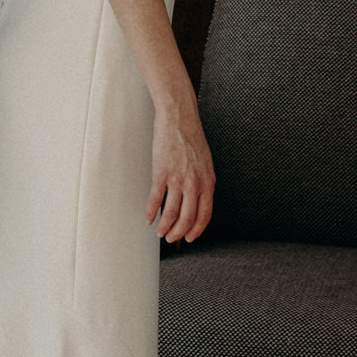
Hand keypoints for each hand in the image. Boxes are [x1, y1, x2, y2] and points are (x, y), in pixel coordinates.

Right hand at [149, 103, 213, 245]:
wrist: (179, 118)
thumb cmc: (191, 138)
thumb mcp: (205, 163)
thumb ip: (203, 183)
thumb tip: (197, 200)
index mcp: (208, 182)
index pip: (204, 216)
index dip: (196, 230)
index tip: (189, 238)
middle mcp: (194, 184)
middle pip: (187, 219)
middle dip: (178, 233)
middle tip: (171, 238)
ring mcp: (177, 179)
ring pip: (171, 214)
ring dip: (164, 227)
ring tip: (159, 232)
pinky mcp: (161, 173)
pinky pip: (155, 200)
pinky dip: (150, 212)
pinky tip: (148, 218)